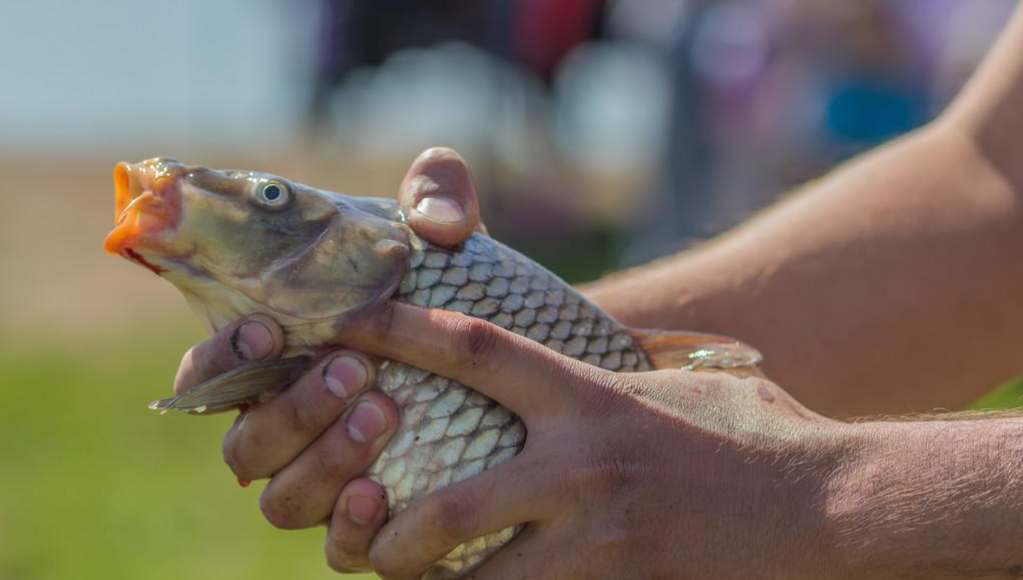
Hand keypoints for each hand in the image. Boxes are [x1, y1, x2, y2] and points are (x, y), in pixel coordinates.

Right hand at [171, 147, 486, 571]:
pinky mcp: (372, 526)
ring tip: (386, 413)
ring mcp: (327, 483)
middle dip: (292, 407)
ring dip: (323, 460)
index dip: (219, 358)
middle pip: (245, 444)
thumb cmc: (458, 294)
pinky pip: (338, 550)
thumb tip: (437, 219)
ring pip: (283, 499)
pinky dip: (351, 528)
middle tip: (356, 369)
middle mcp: (290, 430)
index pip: (210, 372)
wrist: (520, 360)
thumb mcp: (450, 237)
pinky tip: (384, 494)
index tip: (265, 328)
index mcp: (282, 363)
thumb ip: (437, 196)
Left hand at [327, 303, 849, 578]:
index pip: (474, 350)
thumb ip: (629, 374)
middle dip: (393, 532)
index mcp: (589, 400)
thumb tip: (610, 358)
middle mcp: (582, 469)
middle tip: (372, 534)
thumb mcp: (688, 383)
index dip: (399, 330)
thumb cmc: (761, 434)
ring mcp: (604, 541)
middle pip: (448, 506)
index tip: (345, 321)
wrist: (834, 506)